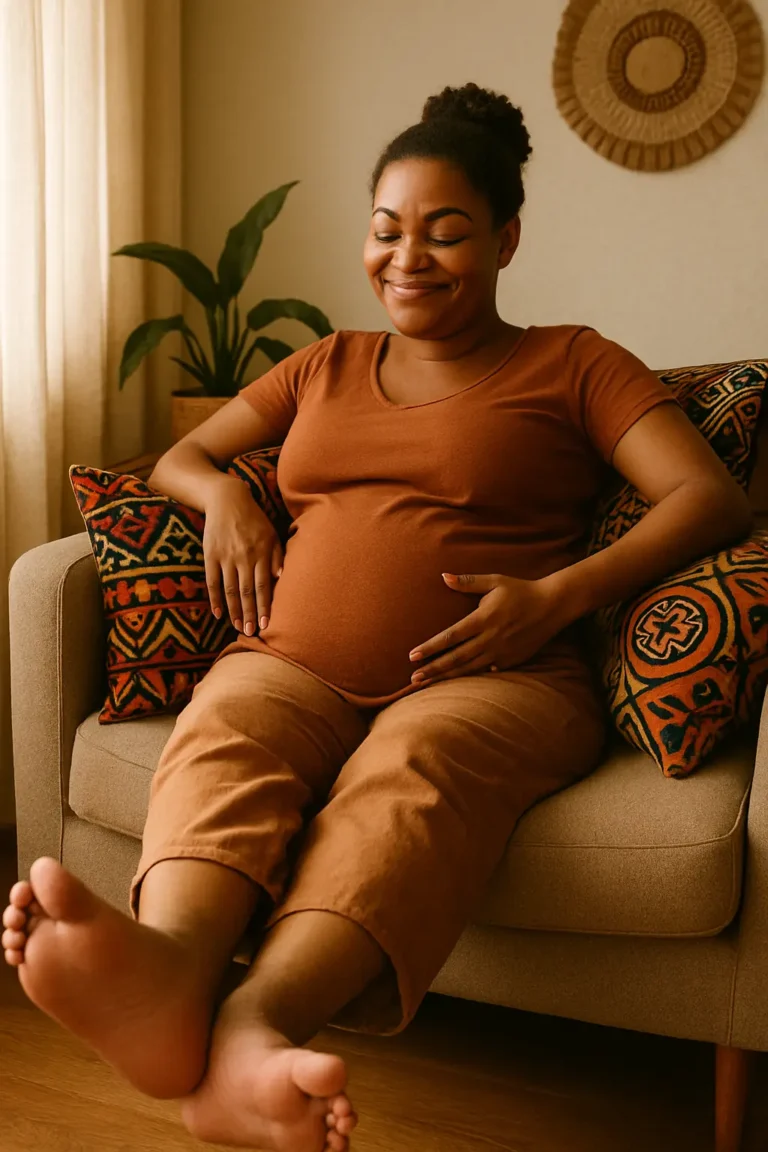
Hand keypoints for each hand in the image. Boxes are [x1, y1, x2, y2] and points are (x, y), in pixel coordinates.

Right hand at [203, 476, 283, 634]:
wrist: (227, 499)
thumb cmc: (254, 519)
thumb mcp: (271, 533)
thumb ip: (278, 556)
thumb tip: (281, 579)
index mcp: (262, 552)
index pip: (264, 586)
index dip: (265, 606)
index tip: (267, 625)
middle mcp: (244, 556)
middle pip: (247, 592)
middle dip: (251, 614)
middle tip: (252, 633)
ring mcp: (226, 556)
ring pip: (231, 590)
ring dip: (234, 611)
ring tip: (239, 627)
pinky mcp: (210, 554)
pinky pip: (212, 581)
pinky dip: (215, 598)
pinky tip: (218, 614)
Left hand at [409, 572, 569, 686]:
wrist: (553, 606)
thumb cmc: (521, 590)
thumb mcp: (494, 580)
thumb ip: (468, 582)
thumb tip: (443, 576)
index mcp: (483, 619)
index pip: (450, 637)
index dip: (430, 647)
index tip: (412, 655)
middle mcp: (490, 639)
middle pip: (455, 658)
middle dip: (433, 669)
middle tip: (413, 678)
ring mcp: (501, 652)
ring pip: (468, 669)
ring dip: (446, 677)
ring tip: (427, 683)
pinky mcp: (511, 660)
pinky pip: (486, 671)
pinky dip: (470, 677)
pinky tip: (455, 682)